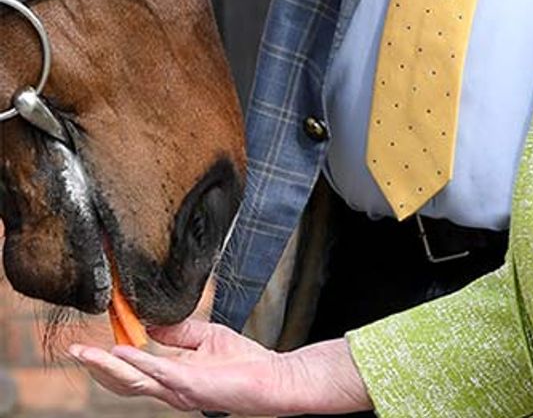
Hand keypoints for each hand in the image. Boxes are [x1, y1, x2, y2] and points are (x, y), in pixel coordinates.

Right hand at [68, 320, 371, 413]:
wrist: (275, 377)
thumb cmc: (245, 361)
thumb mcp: (205, 338)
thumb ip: (176, 333)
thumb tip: (148, 324)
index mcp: (170, 380)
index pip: (130, 373)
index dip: (106, 360)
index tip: (86, 344)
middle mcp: (170, 389)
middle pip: (122, 382)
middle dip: (95, 368)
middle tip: (73, 351)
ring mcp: (180, 390)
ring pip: (134, 381)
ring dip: (107, 367)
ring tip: (85, 353)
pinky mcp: (194, 385)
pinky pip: (161, 373)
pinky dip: (139, 362)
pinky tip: (121, 351)